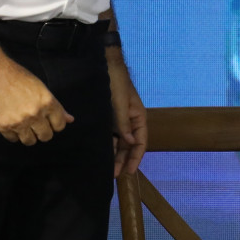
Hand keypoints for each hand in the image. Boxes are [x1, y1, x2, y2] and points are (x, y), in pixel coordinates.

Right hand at [0, 57, 71, 145]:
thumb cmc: (19, 78)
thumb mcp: (42, 88)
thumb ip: (57, 107)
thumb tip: (70, 119)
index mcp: (47, 102)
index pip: (60, 125)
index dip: (55, 124)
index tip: (50, 121)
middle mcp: (34, 114)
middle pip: (46, 136)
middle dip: (43, 131)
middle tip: (38, 125)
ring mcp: (18, 121)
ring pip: (30, 141)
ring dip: (29, 135)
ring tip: (25, 125)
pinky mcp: (2, 125)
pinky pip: (13, 139)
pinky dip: (14, 134)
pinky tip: (13, 123)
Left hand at [107, 48, 147, 176]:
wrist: (104, 64)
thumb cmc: (116, 81)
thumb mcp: (120, 102)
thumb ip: (123, 122)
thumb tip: (129, 142)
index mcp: (138, 116)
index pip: (140, 141)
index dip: (136, 157)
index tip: (129, 171)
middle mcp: (129, 120)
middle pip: (129, 144)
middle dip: (122, 159)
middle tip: (113, 175)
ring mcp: (118, 118)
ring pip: (118, 141)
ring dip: (114, 154)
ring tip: (105, 167)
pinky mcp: (107, 116)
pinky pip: (109, 133)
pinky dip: (106, 143)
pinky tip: (99, 152)